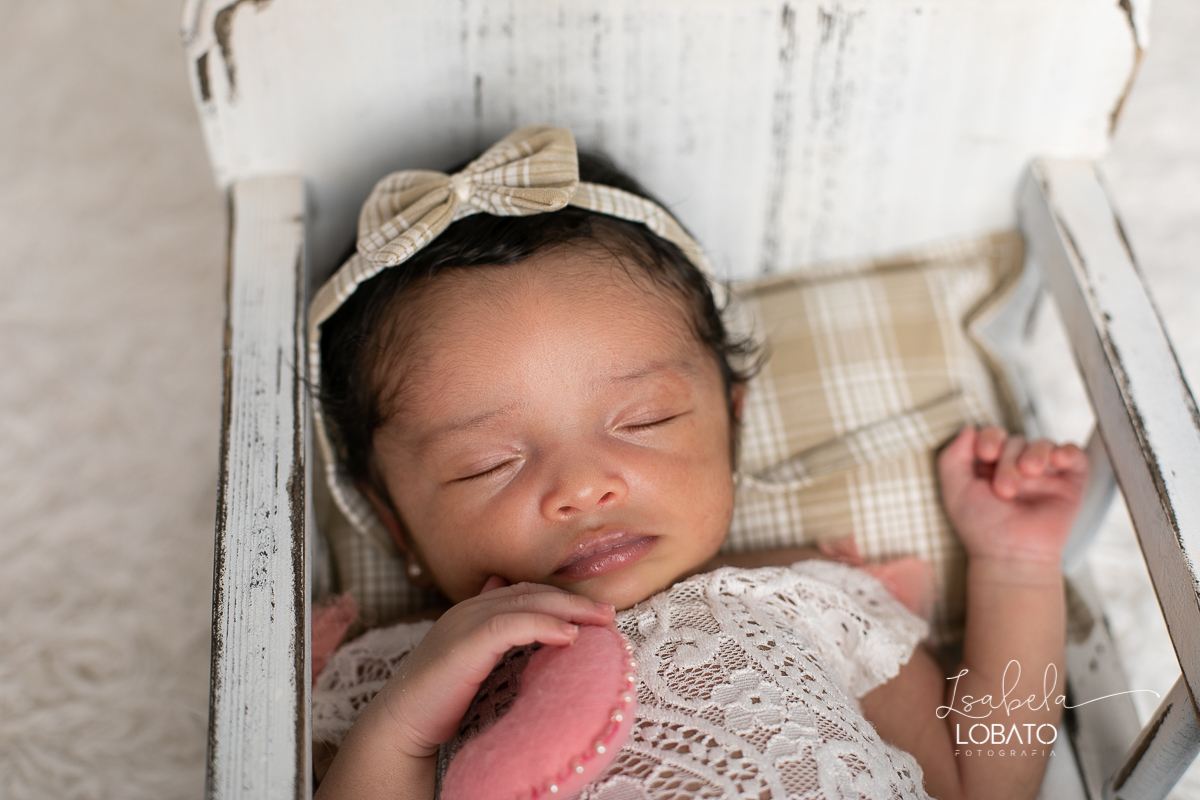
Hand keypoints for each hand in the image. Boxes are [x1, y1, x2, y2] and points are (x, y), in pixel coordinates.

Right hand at [368, 578, 615, 758]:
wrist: (401, 724)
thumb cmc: (440, 701)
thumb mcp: (474, 663)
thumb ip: (498, 643)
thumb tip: (532, 629)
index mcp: (473, 611)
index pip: (526, 592)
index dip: (562, 598)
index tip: (595, 613)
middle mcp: (469, 608)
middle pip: (531, 592)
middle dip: (573, 599)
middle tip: (608, 613)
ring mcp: (465, 621)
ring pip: (526, 601)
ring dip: (568, 608)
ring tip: (599, 621)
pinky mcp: (464, 642)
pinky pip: (511, 624)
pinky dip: (543, 625)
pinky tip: (569, 636)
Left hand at [938, 427, 1087, 567]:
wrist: (1011, 555)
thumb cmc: (981, 527)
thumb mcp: (955, 489)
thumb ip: (953, 456)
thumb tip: (969, 428)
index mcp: (990, 466)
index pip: (993, 435)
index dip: (990, 437)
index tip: (986, 454)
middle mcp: (1016, 467)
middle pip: (1015, 441)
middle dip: (1008, 461)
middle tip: (1004, 489)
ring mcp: (1044, 475)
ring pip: (1042, 444)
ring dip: (1034, 454)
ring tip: (1028, 474)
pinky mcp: (1069, 483)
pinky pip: (1074, 455)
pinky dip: (1068, 451)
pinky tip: (1058, 460)